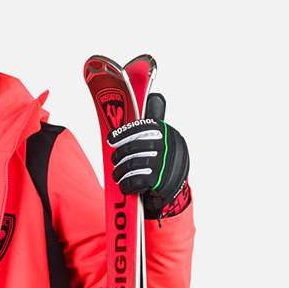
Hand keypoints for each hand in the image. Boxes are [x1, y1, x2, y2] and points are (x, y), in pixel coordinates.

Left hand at [107, 93, 189, 219]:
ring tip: (118, 175)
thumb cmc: (166, 162)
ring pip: (130, 165)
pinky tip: (126, 187)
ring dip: (119, 173)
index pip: (139, 129)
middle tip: (115, 162)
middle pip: (131, 148)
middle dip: (118, 157)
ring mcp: (163, 164)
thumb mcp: (166, 139)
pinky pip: (134, 181)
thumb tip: (154, 97)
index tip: (110, 139)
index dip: (122, 134)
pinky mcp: (159, 181)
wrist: (177, 190)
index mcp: (165, 132)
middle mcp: (166, 145)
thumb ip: (156, 123)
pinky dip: (126, 185)